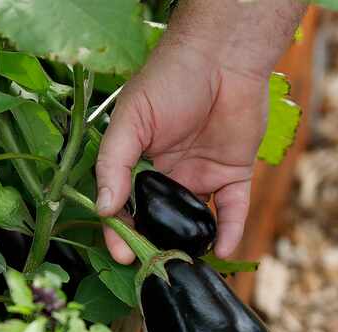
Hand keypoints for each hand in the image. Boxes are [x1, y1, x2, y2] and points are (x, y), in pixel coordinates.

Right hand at [95, 35, 270, 263]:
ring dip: (190, 245)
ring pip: (194, 221)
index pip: (125, 207)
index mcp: (139, 163)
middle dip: (155, 245)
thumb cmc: (168, 80)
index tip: (122, 254)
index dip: (121, 232)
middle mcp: (169, 175)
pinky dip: (230, 231)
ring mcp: (201, 176)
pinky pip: (232, 210)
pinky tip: (221, 249)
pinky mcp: (234, 175)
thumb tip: (103, 209)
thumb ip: (114, 165)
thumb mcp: (131, 121)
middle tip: (155, 267)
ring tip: (186, 267)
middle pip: (159, 220)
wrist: (221, 57)